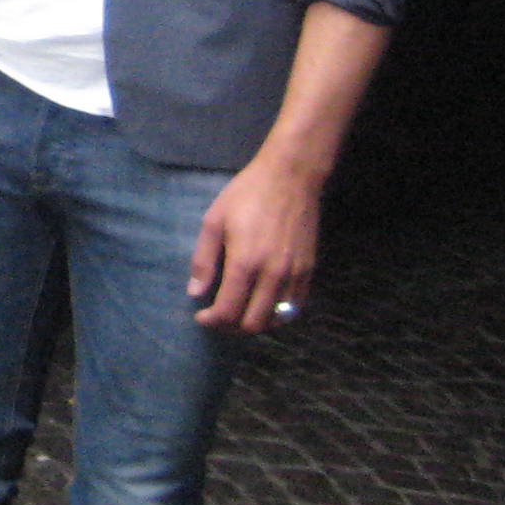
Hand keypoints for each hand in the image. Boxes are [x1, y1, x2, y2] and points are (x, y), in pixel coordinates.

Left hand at [188, 150, 321, 332]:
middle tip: (218, 316)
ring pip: (276, 320)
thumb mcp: (214, 221)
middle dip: (231, 326)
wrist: (291, 178)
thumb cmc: (246, 195)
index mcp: (245, 263)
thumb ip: (203, 260)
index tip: (201, 316)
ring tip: (239, 312)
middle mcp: (273, 275)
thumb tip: (195, 292)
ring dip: (255, 322)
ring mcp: (295, 275)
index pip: (228, 310)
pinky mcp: (309, 271)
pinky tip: (262, 304)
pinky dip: (277, 314)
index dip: (212, 320)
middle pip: (253, 323)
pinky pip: (295, 307)